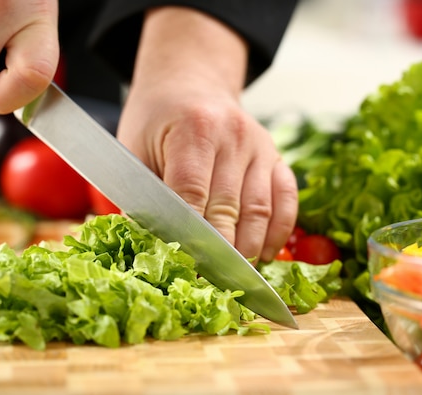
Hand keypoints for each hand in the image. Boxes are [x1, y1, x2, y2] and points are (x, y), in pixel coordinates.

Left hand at [117, 7, 297, 261]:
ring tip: (235, 277)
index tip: (186, 270)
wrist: (191, 83)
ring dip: (249, 249)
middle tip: (209, 285)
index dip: (190, 237)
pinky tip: (266, 253)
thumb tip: (154, 247)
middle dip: (219, 253)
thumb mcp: (135, 149)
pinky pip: (287, 199)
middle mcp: (234, 135)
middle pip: (230, 208)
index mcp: (194, 128)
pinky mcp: (276, 156)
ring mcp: (261, 146)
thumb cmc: (157, 119)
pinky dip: (279, 231)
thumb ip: (144, 194)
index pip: (193, 194)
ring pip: (261, 210)